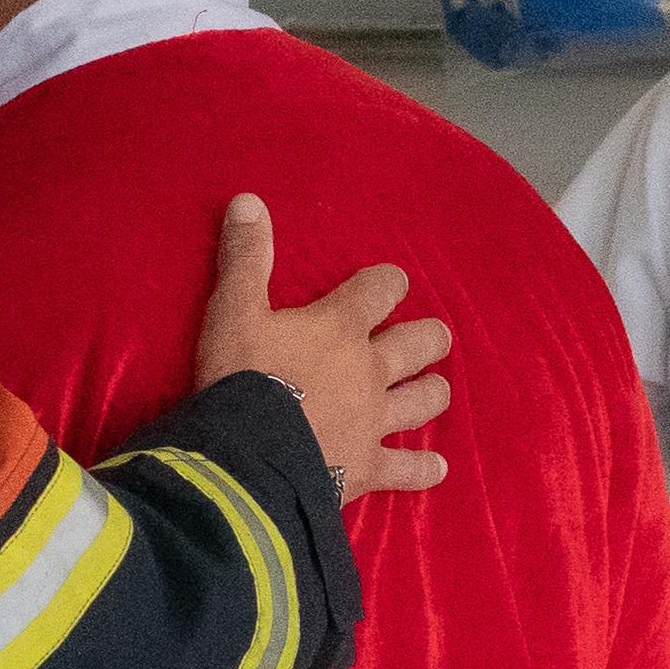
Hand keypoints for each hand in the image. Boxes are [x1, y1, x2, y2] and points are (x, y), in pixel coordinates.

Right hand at [194, 194, 454, 498]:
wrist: (246, 456)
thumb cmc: (240, 378)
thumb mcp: (232, 311)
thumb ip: (245, 257)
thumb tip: (249, 198)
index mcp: (341, 327)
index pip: (382, 289)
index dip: (389, 283)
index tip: (389, 284)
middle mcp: (370, 369)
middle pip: (420, 344)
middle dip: (427, 337)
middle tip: (426, 338)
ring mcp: (375, 420)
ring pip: (425, 400)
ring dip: (431, 392)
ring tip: (431, 389)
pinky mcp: (370, 466)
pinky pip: (408, 469)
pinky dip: (423, 469)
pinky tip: (437, 468)